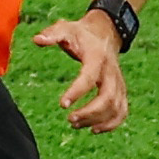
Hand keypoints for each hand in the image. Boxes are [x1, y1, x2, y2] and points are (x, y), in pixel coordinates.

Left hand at [32, 15, 127, 130]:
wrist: (106, 33)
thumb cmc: (82, 34)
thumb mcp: (66, 28)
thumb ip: (52, 34)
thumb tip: (37, 40)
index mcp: (97, 57)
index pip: (89, 77)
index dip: (77, 92)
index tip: (62, 105)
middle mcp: (111, 71)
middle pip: (107, 98)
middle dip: (89, 113)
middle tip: (69, 120)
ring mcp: (119, 82)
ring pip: (116, 108)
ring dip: (97, 121)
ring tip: (75, 124)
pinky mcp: (121, 91)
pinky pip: (122, 111)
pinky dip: (112, 124)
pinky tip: (93, 129)